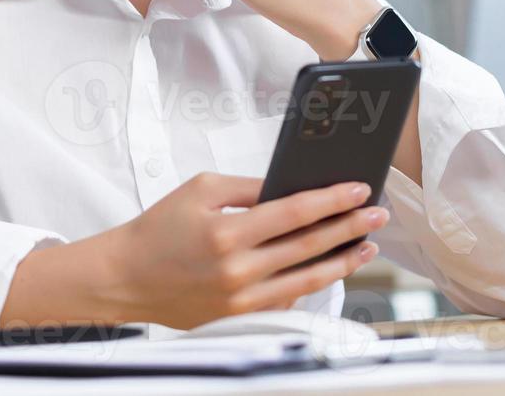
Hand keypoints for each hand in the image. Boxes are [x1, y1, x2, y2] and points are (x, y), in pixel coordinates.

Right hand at [92, 172, 385, 327]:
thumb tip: (291, 187)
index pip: (295, 212)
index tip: (359, 189)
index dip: (332, 200)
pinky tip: (331, 269)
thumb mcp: (200, 190)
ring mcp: (241, 300)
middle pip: (310, 245)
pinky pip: (288, 301)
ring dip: (343, 260)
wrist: (128, 277)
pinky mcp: (240, 318)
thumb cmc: (161, 228)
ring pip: (307, 279)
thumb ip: (248, 188)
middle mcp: (238, 269)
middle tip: (377, 215)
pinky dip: (313, 284)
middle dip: (350, 227)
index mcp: (228, 232)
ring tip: (367, 245)